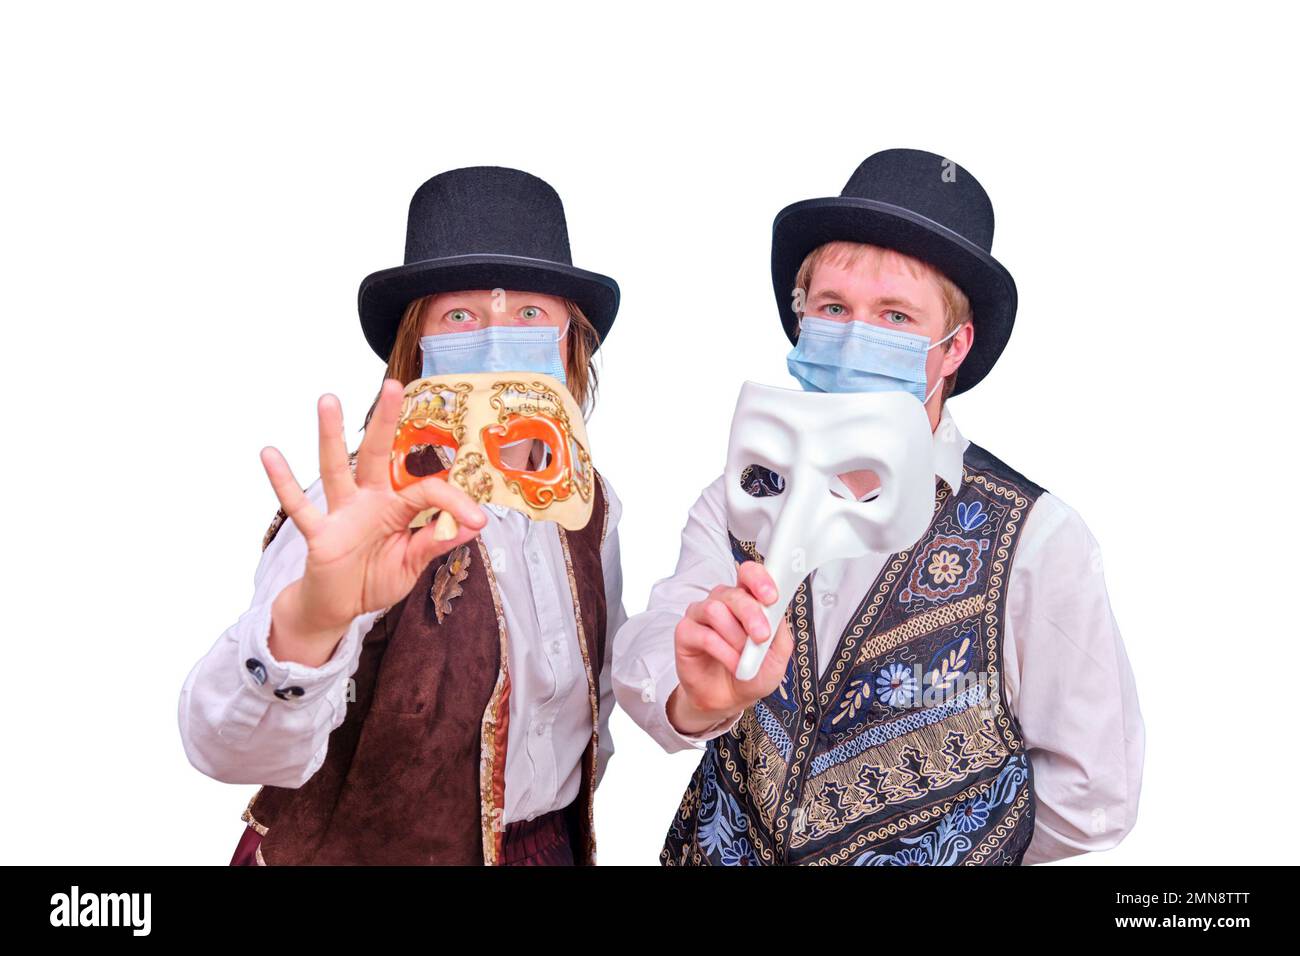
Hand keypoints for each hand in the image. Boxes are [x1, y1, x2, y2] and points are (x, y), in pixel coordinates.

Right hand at [261, 378, 487, 665]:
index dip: (455, 503)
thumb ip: (435, 543)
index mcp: (398, 506)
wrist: (338, 607)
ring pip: (336, 468)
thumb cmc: (375, 578)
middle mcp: (369, 500)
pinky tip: (269, 453)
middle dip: (384, 421)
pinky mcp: (319, 533)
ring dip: (331, 436)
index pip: (428, 491)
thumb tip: (471, 526)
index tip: (479, 520)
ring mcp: (341, 513)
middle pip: (377, 453)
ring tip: (327, 400)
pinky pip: (298, 506)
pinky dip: (283, 482)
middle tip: (394, 385)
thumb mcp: (412, 564)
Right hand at [668, 561, 793, 734]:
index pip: (749, 574)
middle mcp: (722, 602)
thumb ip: (779, 630)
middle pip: (733, 593)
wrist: (730, 699)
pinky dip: (723, 652)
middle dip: (751, 614)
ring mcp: (700, 615)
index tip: (771, 596)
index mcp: (746, 599)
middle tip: (761, 635)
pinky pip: (704, 634)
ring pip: (715, 610)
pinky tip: (733, 664)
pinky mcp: (685, 633)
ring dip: (735, 637)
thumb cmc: (752, 672)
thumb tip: (776, 613)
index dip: (759, 579)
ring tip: (745, 658)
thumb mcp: (777, 654)